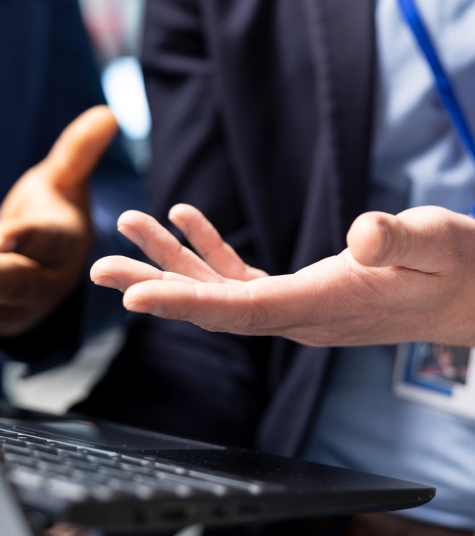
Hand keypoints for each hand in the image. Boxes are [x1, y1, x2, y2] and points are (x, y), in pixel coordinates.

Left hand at [0, 106, 118, 336]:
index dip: (23, 239)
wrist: (50, 263)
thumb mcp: (64, 180)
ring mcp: (24, 307)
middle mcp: (49, 280)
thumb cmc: (52, 213)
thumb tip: (107, 114)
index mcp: (66, 242)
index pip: (46, 241)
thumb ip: (78, 150)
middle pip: (17, 283)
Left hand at [90, 204, 474, 346]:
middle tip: (98, 270)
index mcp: (329, 304)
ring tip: (129, 228)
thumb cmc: (461, 267)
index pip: (243, 310)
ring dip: (172, 262)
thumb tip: (362, 235)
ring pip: (220, 291)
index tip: (135, 297)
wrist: (474, 296)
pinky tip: (189, 220)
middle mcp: (303, 315)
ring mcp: (300, 308)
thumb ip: (399, 240)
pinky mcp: (304, 294)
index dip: (186, 303)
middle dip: (154, 288)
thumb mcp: (440, 243)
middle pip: (214, 307)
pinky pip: (245, 278)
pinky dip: (212, 250)